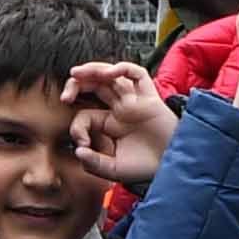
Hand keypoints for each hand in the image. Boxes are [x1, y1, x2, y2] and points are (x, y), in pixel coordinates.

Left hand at [56, 58, 169, 190]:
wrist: (172, 168)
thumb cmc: (146, 168)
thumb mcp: (114, 170)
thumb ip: (94, 163)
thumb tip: (78, 150)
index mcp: (109, 124)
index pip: (85, 115)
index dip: (77, 126)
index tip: (82, 142)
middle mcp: (120, 109)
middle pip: (95, 85)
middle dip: (77, 84)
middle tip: (65, 95)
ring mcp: (135, 101)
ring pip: (112, 75)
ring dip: (93, 70)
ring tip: (77, 73)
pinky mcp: (150, 98)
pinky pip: (137, 74)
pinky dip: (123, 68)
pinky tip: (111, 72)